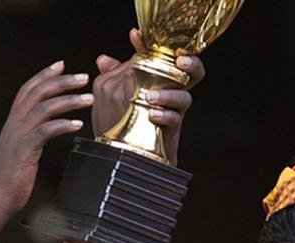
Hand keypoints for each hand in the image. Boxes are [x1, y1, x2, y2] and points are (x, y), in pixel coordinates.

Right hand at [0, 62, 92, 213]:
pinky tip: (77, 125)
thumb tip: (47, 127)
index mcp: (13, 122)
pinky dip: (63, 125)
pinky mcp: (24, 150)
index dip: (44, 75)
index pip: (28, 89)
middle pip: (38, 92)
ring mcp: (18, 136)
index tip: (61, 65)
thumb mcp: (20, 149)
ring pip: (44, 108)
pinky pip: (45, 131)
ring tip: (88, 99)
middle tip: (84, 77)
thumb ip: (31, 134)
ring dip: (69, 100)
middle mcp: (14, 124)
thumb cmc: (11, 177)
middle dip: (62, 81)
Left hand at [92, 29, 202, 164]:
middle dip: (190, 63)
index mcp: (156, 79)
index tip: (135, 36)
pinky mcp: (171, 130)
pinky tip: (152, 115)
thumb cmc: (121, 122)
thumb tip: (103, 59)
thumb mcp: (112, 96)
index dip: (151, 43)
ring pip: (184, 97)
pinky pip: (175, 119)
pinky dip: (165, 115)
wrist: (125, 154)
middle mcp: (169, 92)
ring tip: (149, 98)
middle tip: (180, 61)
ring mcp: (172, 111)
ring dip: (168, 95)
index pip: (161, 56)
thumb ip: (112, 76)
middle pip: (191, 72)